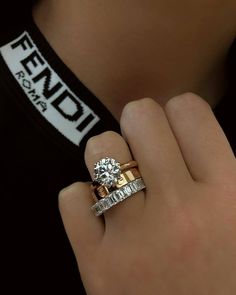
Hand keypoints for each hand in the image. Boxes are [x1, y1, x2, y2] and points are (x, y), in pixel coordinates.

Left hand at [59, 93, 235, 294]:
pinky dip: (82, 199)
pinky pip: (71, 198)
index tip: (176, 129)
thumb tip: (192, 130)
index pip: (189, 111)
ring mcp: (132, 238)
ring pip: (100, 149)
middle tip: (147, 146)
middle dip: (141, 124)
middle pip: (139, 117)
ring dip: (109, 155)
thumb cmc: (226, 276)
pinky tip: (101, 214)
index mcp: (228, 196)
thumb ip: (223, 170)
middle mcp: (180, 211)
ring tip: (123, 176)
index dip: (180, 113)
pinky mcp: (96, 265)